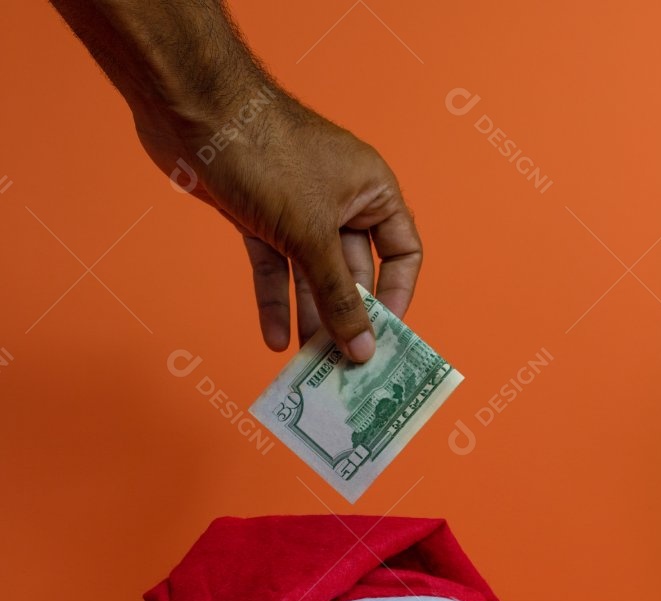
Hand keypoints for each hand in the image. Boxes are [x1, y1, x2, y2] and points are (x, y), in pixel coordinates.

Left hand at [134, 91, 421, 361]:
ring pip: (311, 276)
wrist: (194, 112)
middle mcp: (340, 201)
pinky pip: (274, 268)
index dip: (396, 296)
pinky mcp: (260, 217)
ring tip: (307, 362)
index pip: (401, 253)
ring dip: (310, 317)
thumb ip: (339, 296)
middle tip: (341, 365)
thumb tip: (364, 347)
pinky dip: (274, 300)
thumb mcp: (312, 235)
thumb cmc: (268, 156)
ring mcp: (298, 210)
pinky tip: (273, 338)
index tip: (383, 337)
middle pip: (353, 272)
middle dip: (345, 317)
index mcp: (371, 191)